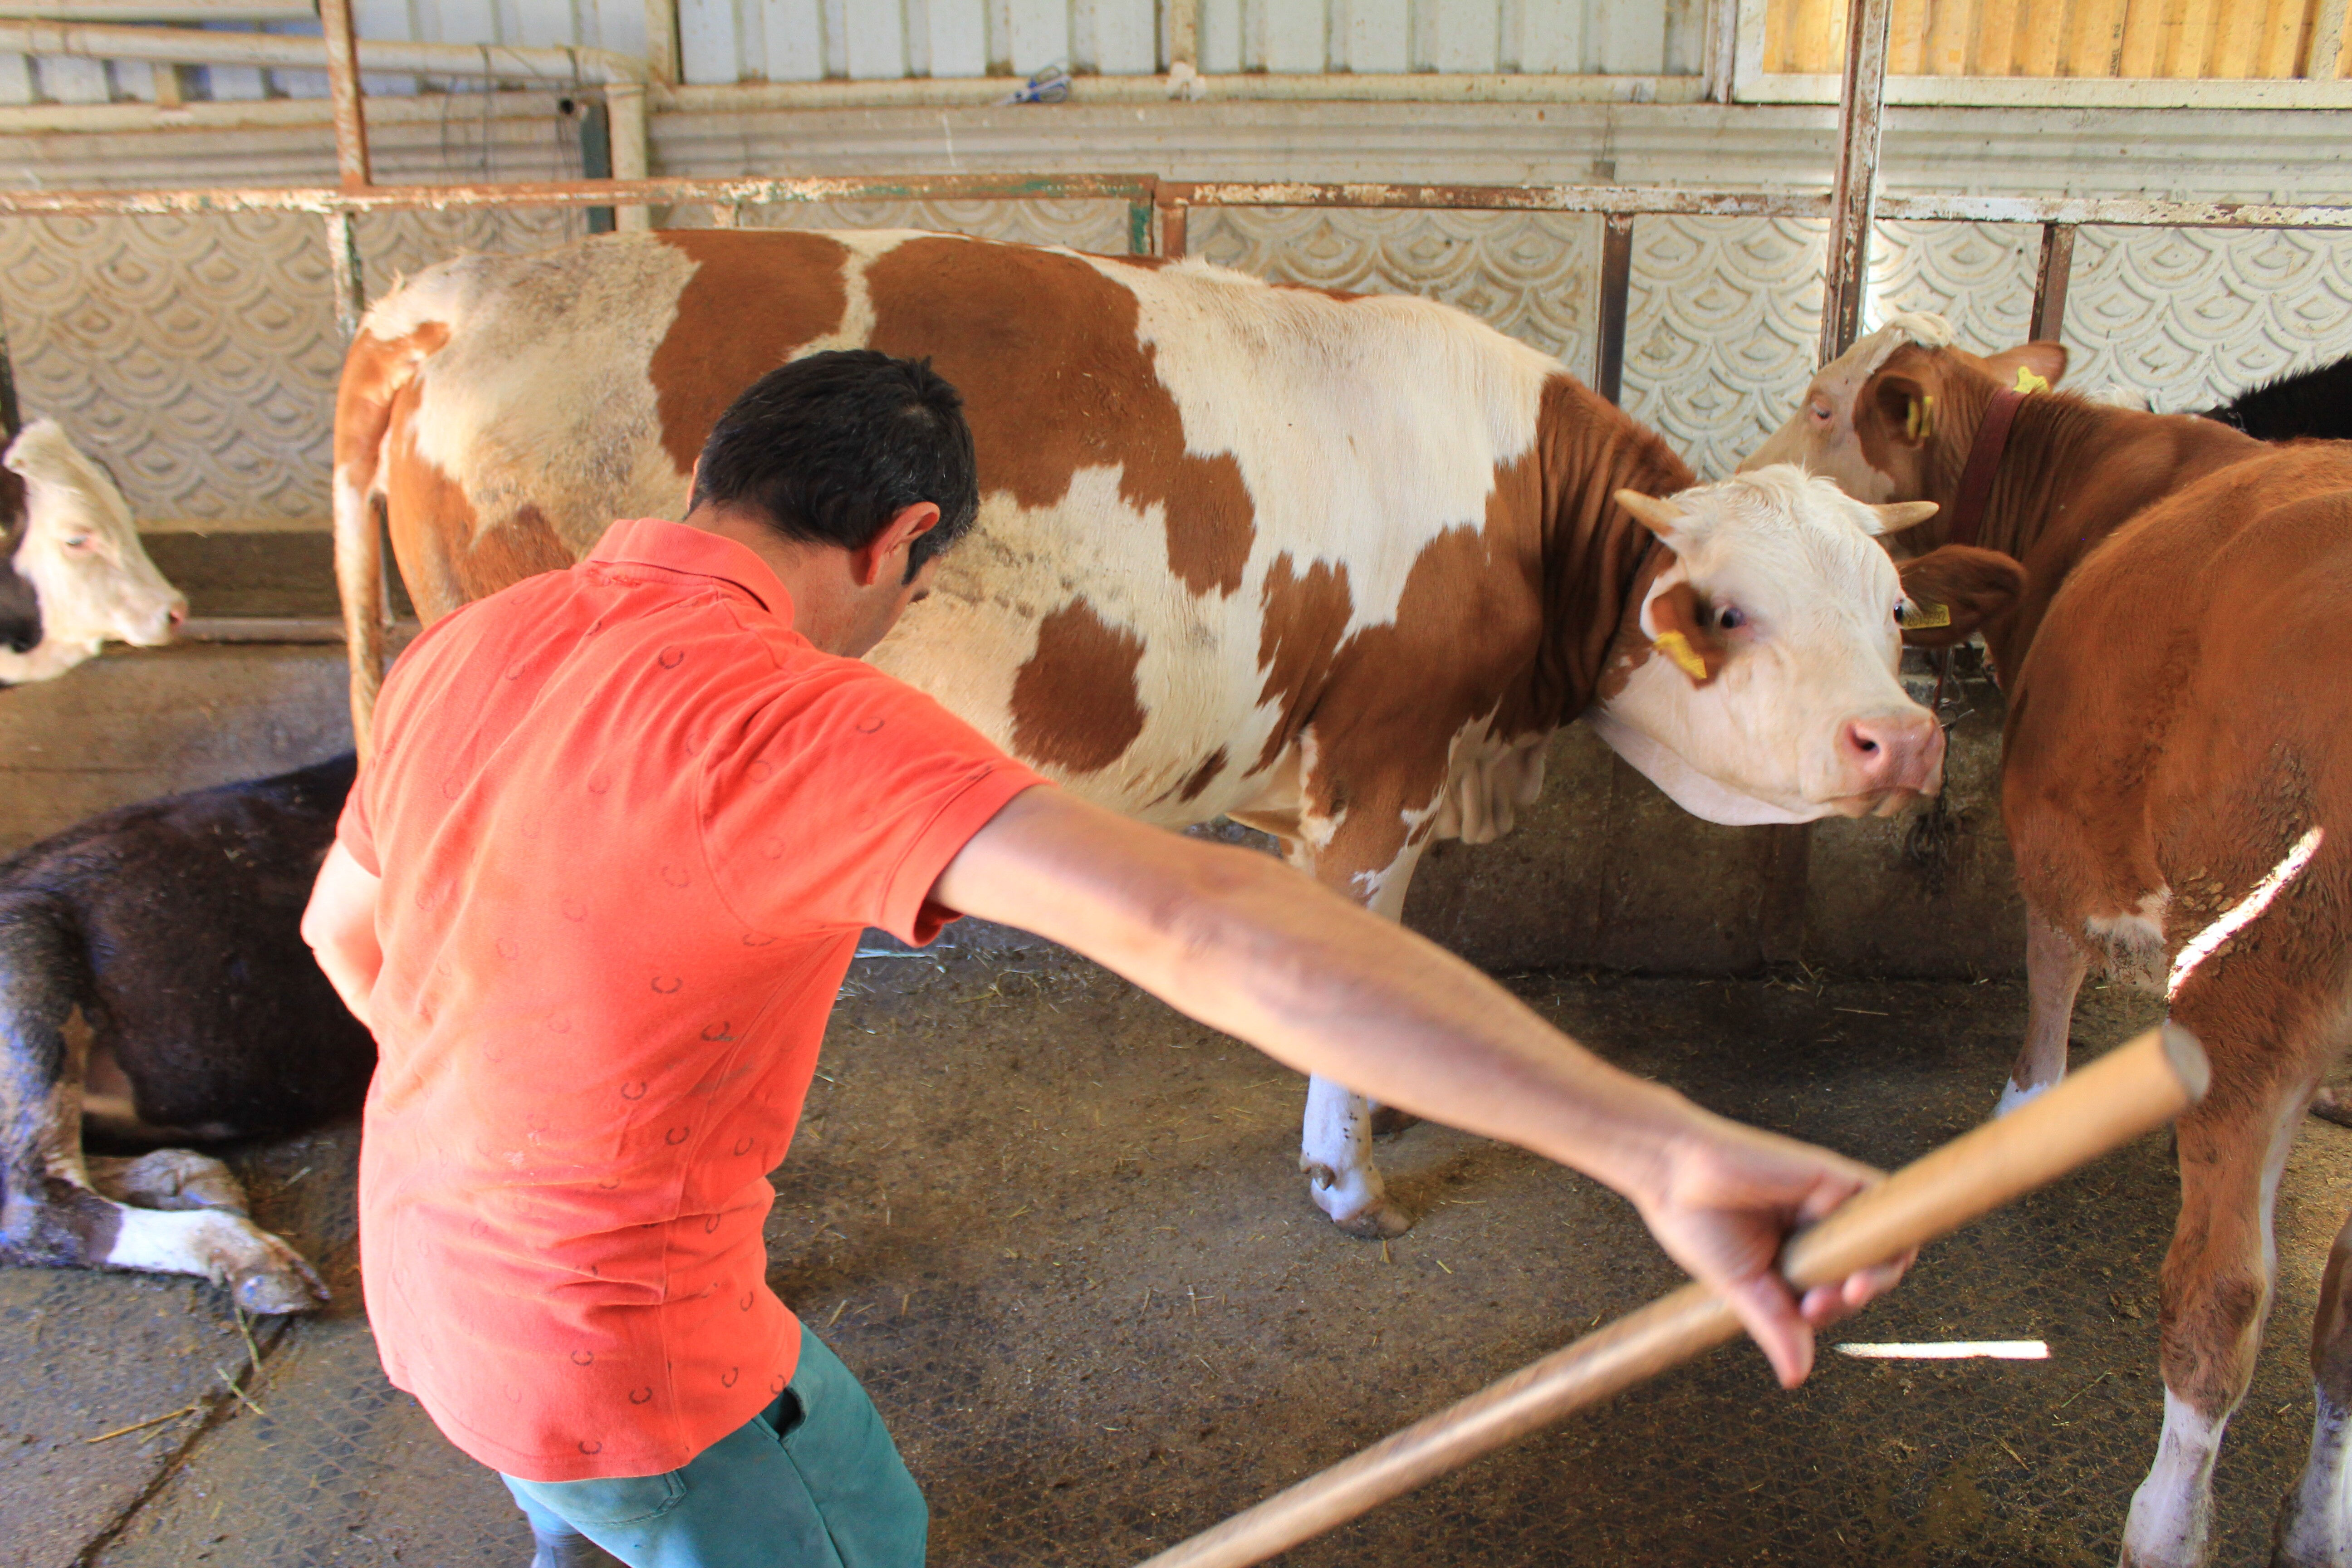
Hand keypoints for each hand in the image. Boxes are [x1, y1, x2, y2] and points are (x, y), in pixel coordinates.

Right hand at [1629, 1108, 1909, 1387]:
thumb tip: (1796, 1378)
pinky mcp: (1832, 1177)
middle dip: (1857, 1295)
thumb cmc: (1698, 1224)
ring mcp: (1828, 1203)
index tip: (1807, 1312)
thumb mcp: (1741, 1288)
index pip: (1839, 1293)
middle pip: (1867, 1271)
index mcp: (1795, 1258)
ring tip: (1849, 1286)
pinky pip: (1882, 1199)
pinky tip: (1862, 1248)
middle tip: (1824, 1301)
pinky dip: (1886, 1224)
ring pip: (1883, 1241)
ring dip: (1877, 1271)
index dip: (1836, 1309)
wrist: (1673, 1172)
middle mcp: (1816, 1230)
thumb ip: (1774, 1325)